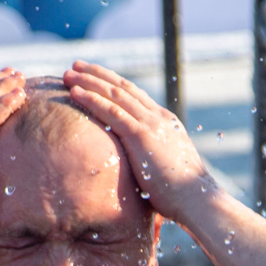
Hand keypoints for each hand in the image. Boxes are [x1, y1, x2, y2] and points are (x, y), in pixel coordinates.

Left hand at [63, 61, 216, 221]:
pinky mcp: (141, 135)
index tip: (95, 76)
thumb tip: (138, 168)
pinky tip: (75, 93)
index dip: (113, 83)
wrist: (197, 199)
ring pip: (114, 94)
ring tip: (68, 73)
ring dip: (89, 82)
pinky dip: (92, 99)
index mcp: (165, 122)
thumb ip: (151, 158)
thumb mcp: (166, 168)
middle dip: (97, 74)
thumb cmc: (182, 194)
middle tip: (76, 66)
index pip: (135, 96)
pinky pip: (111, 112)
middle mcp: (158, 117)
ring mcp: (150, 124)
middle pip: (123, 87)